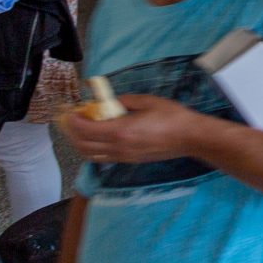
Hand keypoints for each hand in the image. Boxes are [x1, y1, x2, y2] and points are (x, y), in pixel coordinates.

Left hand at [57, 92, 201, 164]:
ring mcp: (123, 157)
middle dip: (73, 134)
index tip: (72, 112)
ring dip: (81, 144)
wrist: (189, 138)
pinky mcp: (129, 161)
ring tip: (83, 131)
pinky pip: (102, 158)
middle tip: (74, 121)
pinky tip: (98, 139)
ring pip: (90, 156)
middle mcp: (118, 147)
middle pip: (83, 146)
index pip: (86, 130)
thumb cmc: (172, 117)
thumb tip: (111, 102)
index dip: (74, 121)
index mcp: (121, 131)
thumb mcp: (148, 101)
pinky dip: (93, 150)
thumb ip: (125, 101)